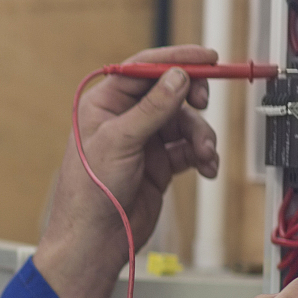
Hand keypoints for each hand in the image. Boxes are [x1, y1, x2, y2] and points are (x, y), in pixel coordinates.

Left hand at [33, 45, 220, 297]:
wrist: (96, 240)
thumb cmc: (91, 192)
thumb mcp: (120, 141)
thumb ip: (153, 108)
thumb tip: (179, 77)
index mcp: (104, 104)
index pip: (143, 69)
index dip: (175, 60)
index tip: (207, 58)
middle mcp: (124, 119)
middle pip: (170, 92)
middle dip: (192, 98)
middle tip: (204, 104)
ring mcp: (144, 141)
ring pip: (185, 122)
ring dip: (200, 135)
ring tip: (205, 153)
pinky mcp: (160, 164)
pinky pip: (189, 149)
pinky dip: (202, 156)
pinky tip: (206, 168)